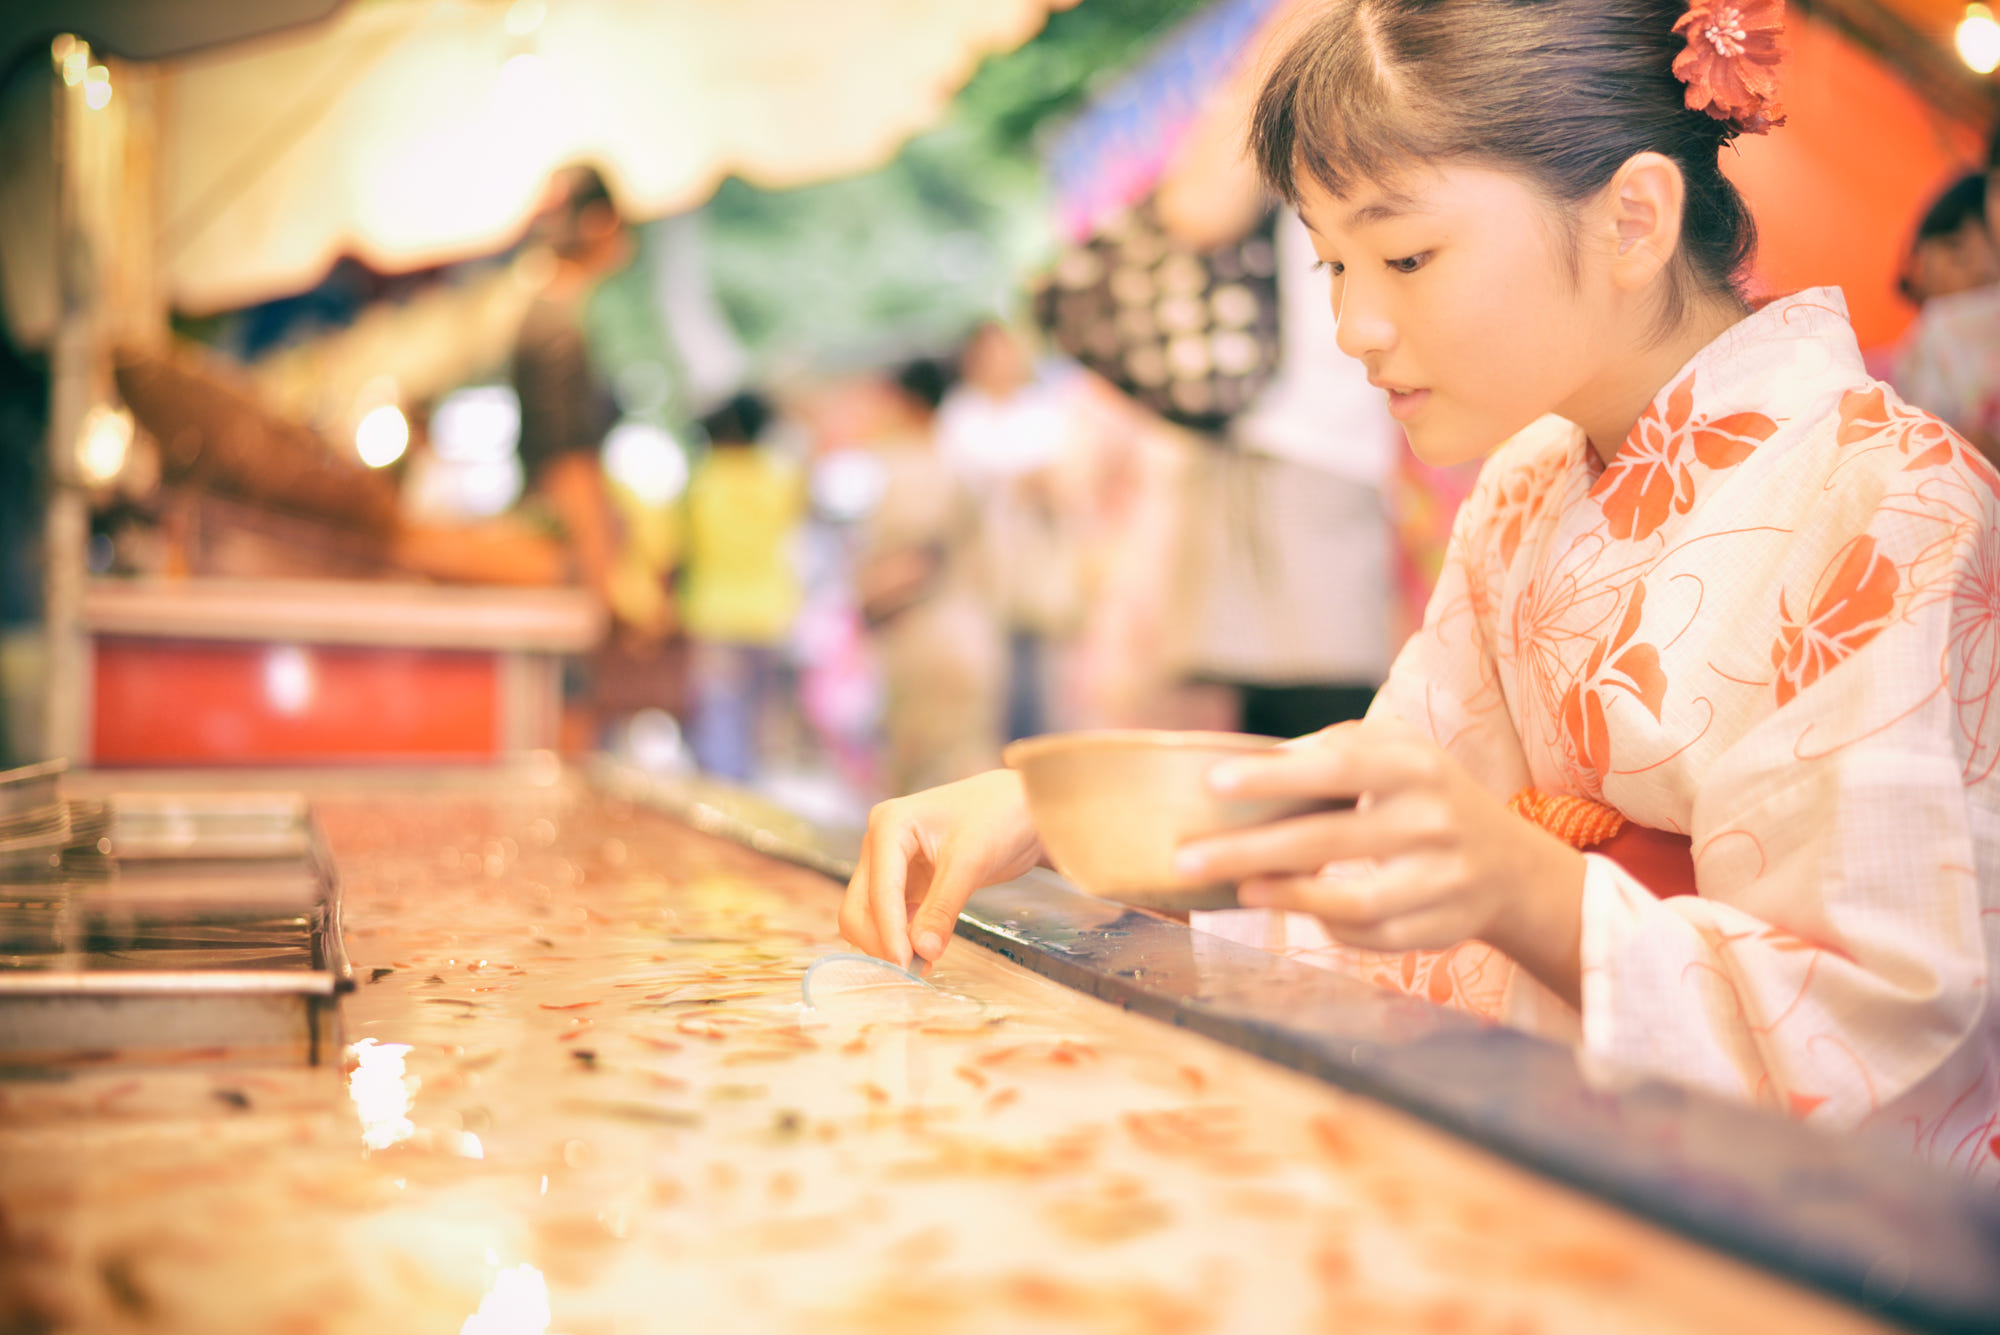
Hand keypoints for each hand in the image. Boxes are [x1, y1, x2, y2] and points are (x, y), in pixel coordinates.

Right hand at [838, 769, 1044, 971]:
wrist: (1023, 806)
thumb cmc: (999, 816)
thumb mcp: (971, 861)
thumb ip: (943, 907)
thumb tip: (923, 952)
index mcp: (889, 825)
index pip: (879, 890)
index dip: (889, 931)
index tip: (905, 964)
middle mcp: (880, 842)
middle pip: (859, 906)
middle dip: (882, 940)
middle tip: (915, 969)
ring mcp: (890, 862)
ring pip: (869, 915)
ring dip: (889, 942)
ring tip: (924, 964)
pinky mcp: (905, 880)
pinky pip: (891, 917)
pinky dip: (902, 936)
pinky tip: (925, 950)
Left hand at [1172, 719, 1586, 1005]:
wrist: (1511, 865)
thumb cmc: (1427, 794)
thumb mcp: (1398, 752)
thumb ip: (1335, 748)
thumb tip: (1258, 761)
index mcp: (1415, 766)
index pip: (1336, 767)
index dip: (1275, 776)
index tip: (1214, 783)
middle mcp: (1431, 821)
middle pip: (1326, 840)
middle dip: (1249, 850)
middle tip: (1187, 857)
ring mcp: (1439, 880)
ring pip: (1348, 899)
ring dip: (1285, 896)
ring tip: (1237, 889)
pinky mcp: (1438, 928)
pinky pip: (1368, 933)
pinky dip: (1323, 921)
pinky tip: (1287, 905)